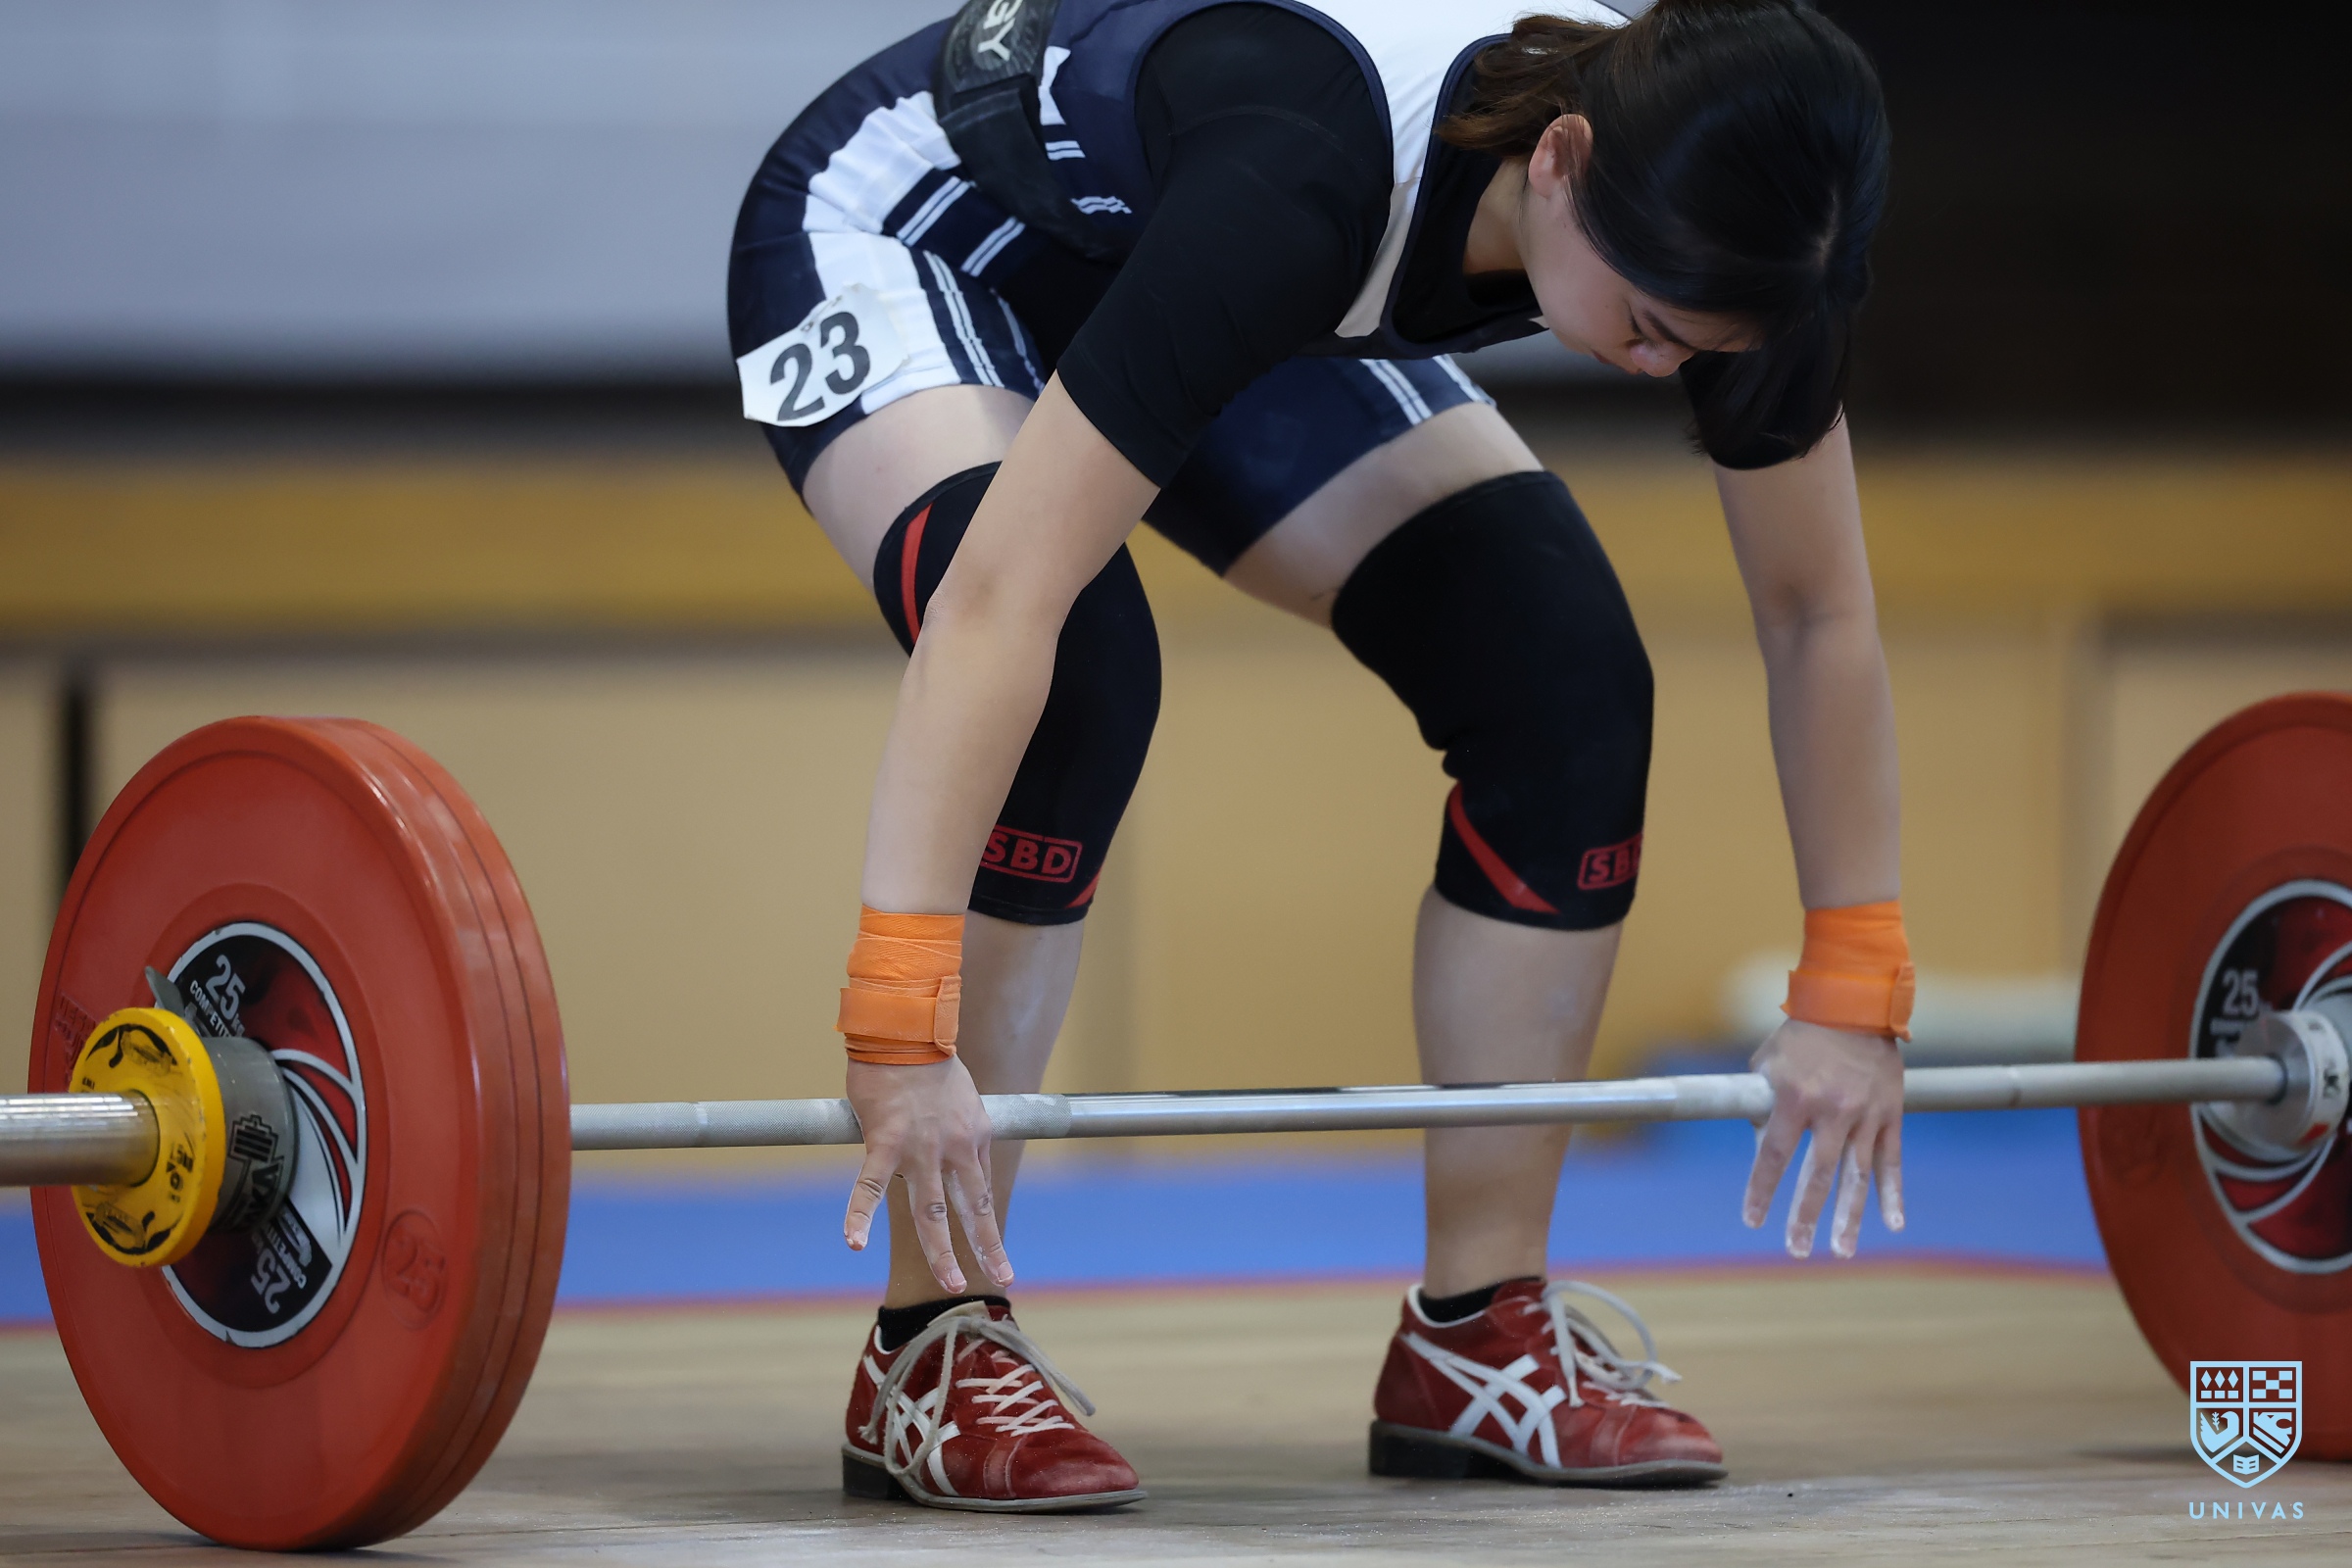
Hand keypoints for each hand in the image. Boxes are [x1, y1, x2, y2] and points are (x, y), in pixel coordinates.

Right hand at [843, 1055, 1013, 1293]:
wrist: (907, 1031)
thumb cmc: (929, 1062)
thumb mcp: (963, 1100)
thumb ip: (958, 1131)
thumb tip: (951, 1154)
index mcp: (975, 1138)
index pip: (982, 1192)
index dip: (988, 1228)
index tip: (1001, 1259)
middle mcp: (955, 1149)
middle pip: (972, 1209)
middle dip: (986, 1248)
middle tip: (1001, 1279)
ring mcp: (921, 1149)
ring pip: (933, 1211)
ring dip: (942, 1251)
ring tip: (952, 1283)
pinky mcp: (885, 1142)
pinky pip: (869, 1187)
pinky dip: (859, 1216)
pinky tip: (854, 1243)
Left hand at [1743, 1019, 1904, 1258]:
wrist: (1851, 1004)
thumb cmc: (1800, 1037)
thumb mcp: (1766, 1066)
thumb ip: (1760, 1108)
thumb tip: (1760, 1149)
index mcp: (1794, 1098)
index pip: (1773, 1155)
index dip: (1762, 1190)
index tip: (1752, 1220)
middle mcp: (1831, 1111)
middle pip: (1816, 1175)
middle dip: (1804, 1216)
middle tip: (1796, 1251)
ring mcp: (1864, 1114)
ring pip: (1856, 1176)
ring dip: (1849, 1217)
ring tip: (1841, 1251)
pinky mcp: (1890, 1113)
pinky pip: (1892, 1161)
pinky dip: (1893, 1194)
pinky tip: (1893, 1224)